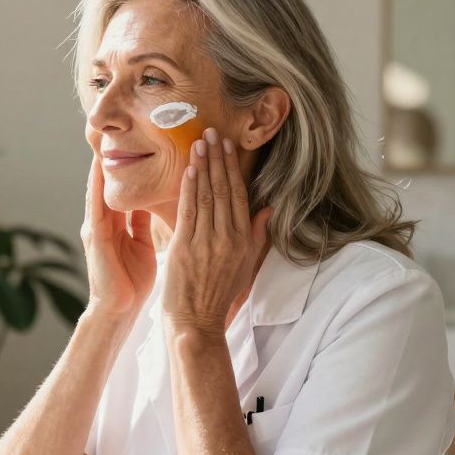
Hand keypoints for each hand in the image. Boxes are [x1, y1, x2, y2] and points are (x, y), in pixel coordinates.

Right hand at [81, 153, 156, 318]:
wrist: (118, 310)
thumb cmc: (132, 282)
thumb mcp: (140, 245)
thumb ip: (141, 224)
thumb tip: (152, 203)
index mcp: (115, 225)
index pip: (121, 189)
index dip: (126, 166)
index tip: (135, 141)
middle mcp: (102, 222)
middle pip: (104, 184)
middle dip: (109, 160)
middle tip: (113, 131)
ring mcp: (95, 228)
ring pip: (97, 189)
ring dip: (99, 167)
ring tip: (103, 141)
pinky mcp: (94, 237)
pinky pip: (96, 205)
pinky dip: (97, 186)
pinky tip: (99, 169)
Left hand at [163, 128, 272, 335]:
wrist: (197, 321)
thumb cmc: (219, 294)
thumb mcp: (246, 265)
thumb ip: (256, 235)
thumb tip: (269, 208)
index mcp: (243, 241)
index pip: (239, 195)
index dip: (234, 168)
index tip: (229, 146)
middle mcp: (227, 239)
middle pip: (224, 190)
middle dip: (218, 159)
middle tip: (212, 132)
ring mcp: (207, 243)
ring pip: (207, 196)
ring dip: (203, 167)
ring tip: (199, 143)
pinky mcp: (185, 248)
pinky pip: (189, 212)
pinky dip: (189, 189)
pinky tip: (188, 170)